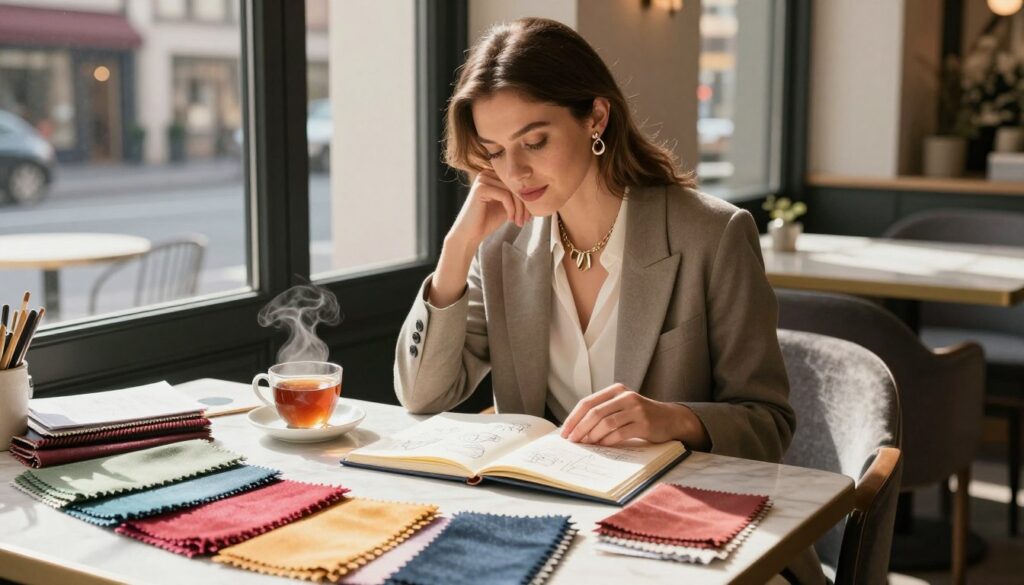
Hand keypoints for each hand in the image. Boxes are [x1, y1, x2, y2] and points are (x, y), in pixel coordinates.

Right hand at [448, 169, 531, 247]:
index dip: (525, 198)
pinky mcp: (481, 188)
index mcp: (492, 175)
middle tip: (526, 220)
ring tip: (519, 222)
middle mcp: (486, 173)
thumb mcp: (507, 205)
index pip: (515, 182)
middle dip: (524, 204)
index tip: (529, 215)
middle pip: (514, 185)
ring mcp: (482, 179)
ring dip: (519, 209)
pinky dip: (511, 209)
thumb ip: (517, 196)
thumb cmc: (488, 220)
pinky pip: (505, 196)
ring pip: (511, 191)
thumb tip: (537, 192)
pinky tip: (510, 219)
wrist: (471, 234)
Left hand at [559, 384, 697, 445]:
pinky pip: (620, 433)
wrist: (670, 419)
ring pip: (606, 423)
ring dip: (593, 436)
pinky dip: (608, 441)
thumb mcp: (622, 406)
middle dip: (580, 428)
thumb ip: (603, 412)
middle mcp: (625, 396)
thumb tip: (576, 430)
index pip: (587, 402)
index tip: (564, 433)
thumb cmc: (640, 415)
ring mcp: (636, 409)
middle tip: (572, 441)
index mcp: (615, 390)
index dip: (573, 418)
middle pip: (595, 412)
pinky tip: (602, 446)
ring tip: (586, 445)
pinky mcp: (644, 423)